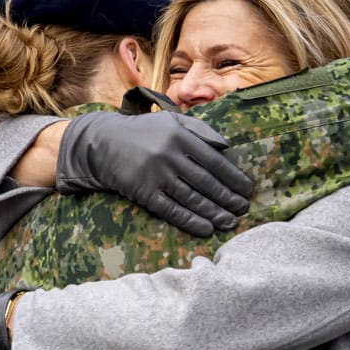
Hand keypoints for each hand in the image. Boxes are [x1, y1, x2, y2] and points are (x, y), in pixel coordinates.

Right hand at [55, 111, 253, 236]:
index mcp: (180, 136)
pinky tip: (206, 229)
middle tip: (243, 209)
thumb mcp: (172, 120)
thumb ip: (200, 129)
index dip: (234, 178)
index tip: (247, 190)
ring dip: (214, 213)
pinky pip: (172, 210)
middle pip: (206, 182)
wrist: (102, 142)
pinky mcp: (143, 192)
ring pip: (192, 198)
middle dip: (228, 198)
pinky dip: (191, 221)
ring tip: (230, 222)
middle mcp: (169, 155)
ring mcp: (155, 175)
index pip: (215, 161)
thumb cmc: (145, 132)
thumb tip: (227, 147)